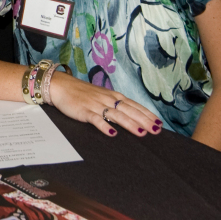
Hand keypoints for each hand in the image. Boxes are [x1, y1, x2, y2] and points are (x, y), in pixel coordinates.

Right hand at [48, 73, 162, 137]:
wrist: (61, 85)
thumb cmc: (83, 93)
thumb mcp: (102, 97)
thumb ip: (116, 106)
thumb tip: (132, 116)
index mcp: (113, 96)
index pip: (134, 105)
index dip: (147, 114)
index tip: (159, 123)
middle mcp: (108, 100)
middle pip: (129, 110)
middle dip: (144, 120)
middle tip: (156, 130)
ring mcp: (96, 105)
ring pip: (116, 115)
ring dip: (129, 124)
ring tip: (141, 133)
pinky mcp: (84, 111)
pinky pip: (95, 119)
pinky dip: (104, 126)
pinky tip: (112, 133)